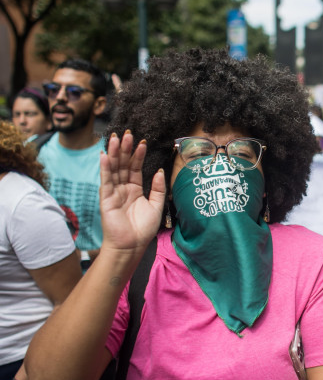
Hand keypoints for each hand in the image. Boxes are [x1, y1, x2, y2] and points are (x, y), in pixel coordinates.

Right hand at [100, 131, 165, 253]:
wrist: (132, 246)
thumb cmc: (143, 229)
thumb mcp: (157, 206)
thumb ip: (159, 188)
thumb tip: (160, 171)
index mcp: (135, 189)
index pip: (136, 168)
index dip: (138, 155)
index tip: (142, 142)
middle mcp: (123, 188)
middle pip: (124, 165)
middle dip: (126, 149)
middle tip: (128, 133)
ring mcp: (113, 192)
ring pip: (114, 169)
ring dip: (115, 153)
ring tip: (117, 138)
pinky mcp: (106, 198)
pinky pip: (106, 180)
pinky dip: (105, 168)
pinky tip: (106, 155)